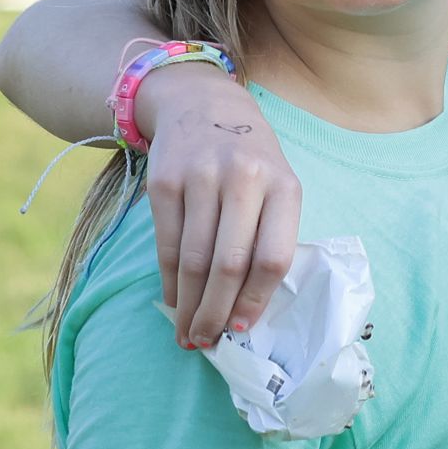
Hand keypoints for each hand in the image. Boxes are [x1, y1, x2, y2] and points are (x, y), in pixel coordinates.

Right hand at [138, 62, 301, 347]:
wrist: (204, 104)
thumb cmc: (250, 159)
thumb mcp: (277, 185)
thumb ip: (270, 234)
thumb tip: (249, 307)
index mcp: (284, 187)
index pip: (272, 257)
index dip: (256, 300)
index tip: (243, 330)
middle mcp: (244, 180)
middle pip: (229, 264)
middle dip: (216, 312)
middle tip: (208, 343)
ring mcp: (201, 179)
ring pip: (193, 260)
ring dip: (189, 306)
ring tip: (188, 334)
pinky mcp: (164, 181)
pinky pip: (166, 244)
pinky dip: (168, 281)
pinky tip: (172, 301)